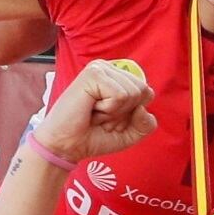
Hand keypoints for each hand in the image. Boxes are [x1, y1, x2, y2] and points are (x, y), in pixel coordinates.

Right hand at [37, 57, 157, 162]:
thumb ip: (147, 123)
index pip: (147, 92)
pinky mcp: (93, 73)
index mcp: (118, 77)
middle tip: (101, 116)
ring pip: (133, 93)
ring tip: (95, 113)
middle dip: (125, 113)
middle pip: (143, 91)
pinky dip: (108, 110)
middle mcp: (109, 69)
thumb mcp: (130, 134)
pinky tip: (90, 109)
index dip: (133, 114)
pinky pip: (120, 96)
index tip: (110, 118)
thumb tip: (143, 108)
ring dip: (115, 113)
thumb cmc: (94, 136)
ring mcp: (100, 68)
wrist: (66, 146)